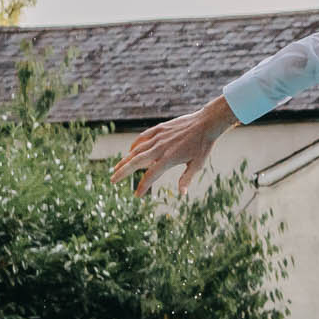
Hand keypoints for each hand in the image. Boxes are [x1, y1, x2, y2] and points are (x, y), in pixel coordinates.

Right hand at [112, 96, 235, 194]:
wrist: (206, 123)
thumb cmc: (203, 145)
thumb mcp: (198, 164)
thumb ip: (186, 178)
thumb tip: (181, 194)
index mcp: (169, 158)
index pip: (151, 175)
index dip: (143, 186)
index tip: (137, 196)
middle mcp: (160, 148)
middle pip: (136, 162)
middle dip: (123, 172)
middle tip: (112, 180)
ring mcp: (158, 137)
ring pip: (136, 150)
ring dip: (125, 160)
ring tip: (116, 169)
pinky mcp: (159, 128)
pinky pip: (142, 138)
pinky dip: (134, 145)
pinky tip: (130, 152)